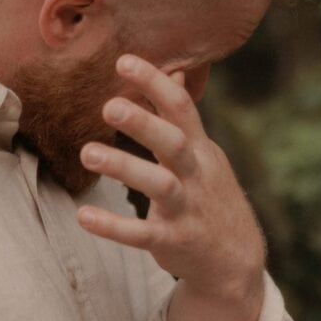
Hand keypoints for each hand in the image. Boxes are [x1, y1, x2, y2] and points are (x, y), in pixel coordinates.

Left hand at [77, 54, 264, 304]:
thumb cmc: (210, 196)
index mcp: (200, 149)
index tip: (124, 61)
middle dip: (144, 123)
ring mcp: (187, 208)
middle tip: (109, 105)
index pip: (182, 109)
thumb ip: (184, 117)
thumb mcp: (203, 154)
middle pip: (174, 143)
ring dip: (125, 168)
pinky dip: (113, 226)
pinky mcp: (174, 240)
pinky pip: (143, 234)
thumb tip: (176, 73)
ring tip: (87, 153)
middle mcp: (196, 174)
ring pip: (160, 184)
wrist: (236, 258)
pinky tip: (83, 216)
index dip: (155, 84)